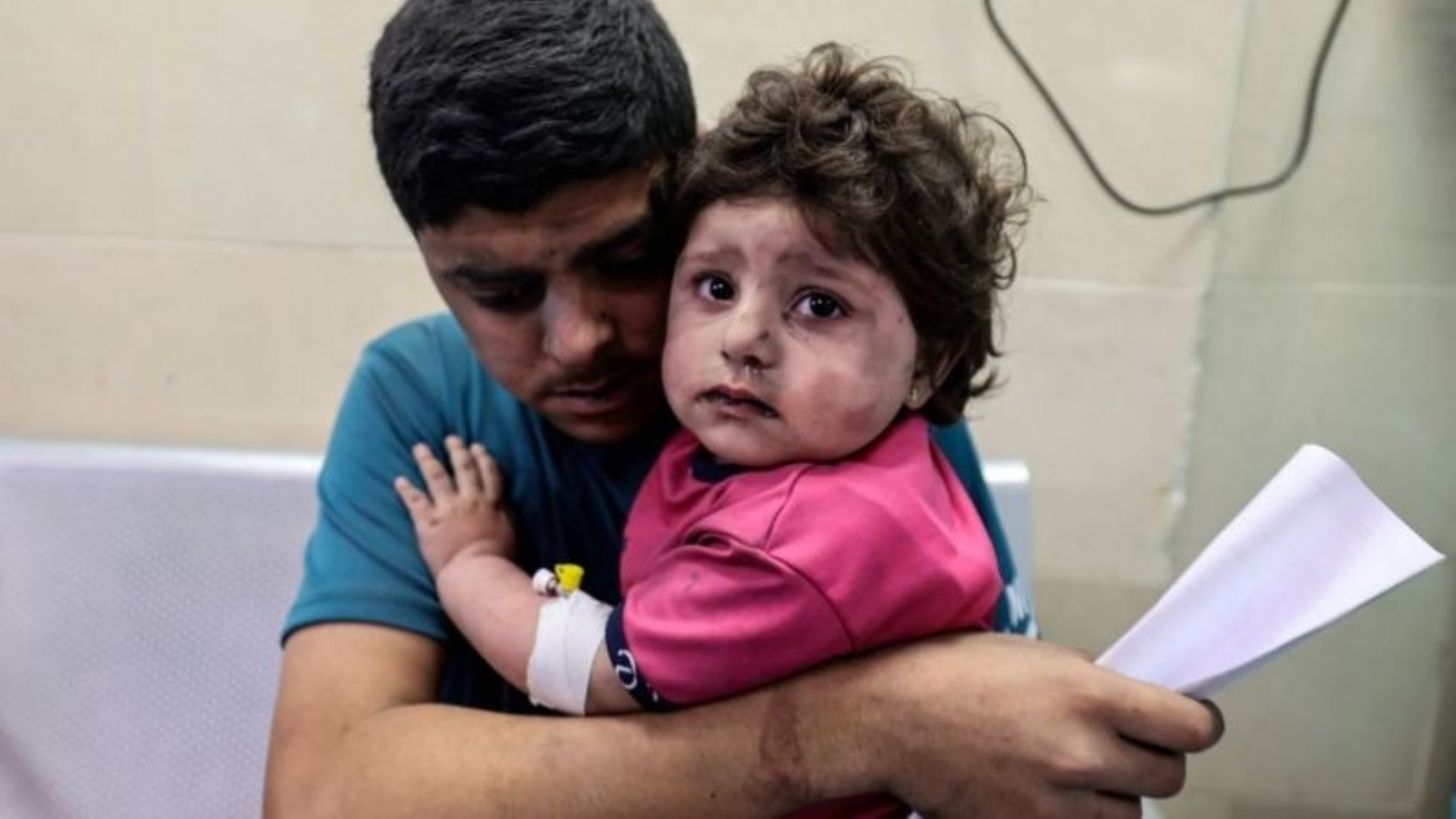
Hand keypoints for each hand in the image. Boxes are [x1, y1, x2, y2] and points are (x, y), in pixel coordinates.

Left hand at [394, 436, 514, 576]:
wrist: (476, 571)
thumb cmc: (498, 558)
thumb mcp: (511, 532)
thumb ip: (506, 513)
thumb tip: (503, 501)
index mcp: (491, 503)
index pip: (488, 474)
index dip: (482, 458)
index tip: (476, 446)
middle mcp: (469, 500)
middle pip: (463, 469)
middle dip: (456, 451)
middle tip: (450, 438)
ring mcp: (447, 510)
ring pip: (436, 477)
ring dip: (427, 460)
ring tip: (420, 448)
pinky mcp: (428, 523)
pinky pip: (415, 501)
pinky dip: (406, 490)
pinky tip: (399, 480)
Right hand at [858, 633, 1222, 818]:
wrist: (887, 718)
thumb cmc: (949, 675)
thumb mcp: (1035, 656)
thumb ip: (1093, 685)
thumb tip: (1135, 708)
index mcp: (1088, 695)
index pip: (1192, 728)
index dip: (1197, 724)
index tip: (1189, 722)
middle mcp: (1082, 753)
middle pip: (1169, 777)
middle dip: (1154, 759)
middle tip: (1127, 745)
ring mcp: (1057, 802)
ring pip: (1128, 815)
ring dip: (1113, 796)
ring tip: (1075, 771)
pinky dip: (1078, 818)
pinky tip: (1051, 793)